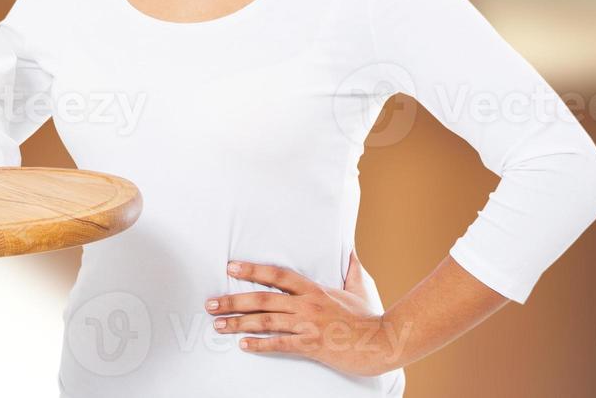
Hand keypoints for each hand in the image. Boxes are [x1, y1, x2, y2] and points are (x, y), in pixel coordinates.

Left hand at [205, 252, 400, 376]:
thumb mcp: (361, 286)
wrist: (385, 341)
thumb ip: (350, 268)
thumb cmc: (372, 316)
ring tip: (218, 325)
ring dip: (238, 323)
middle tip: (210, 303)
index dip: (252, 269)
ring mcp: (308, 325)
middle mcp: (307, 305)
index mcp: (315, 289)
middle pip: (263, 299)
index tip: (230, 267)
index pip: (277, 275)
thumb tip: (349, 250)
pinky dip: (260, 344)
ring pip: (266, 322)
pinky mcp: (312, 346)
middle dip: (233, 300)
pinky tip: (244, 345)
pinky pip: (280, 344)